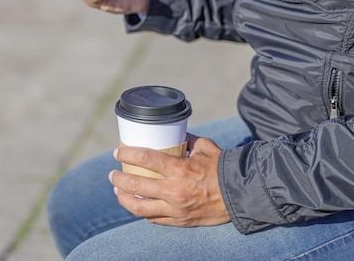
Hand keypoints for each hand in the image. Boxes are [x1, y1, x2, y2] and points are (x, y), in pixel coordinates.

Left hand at [108, 134, 230, 226]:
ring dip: (124, 198)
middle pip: (135, 184)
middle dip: (118, 178)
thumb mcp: (205, 147)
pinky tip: (136, 205)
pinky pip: (154, 218)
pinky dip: (142, 211)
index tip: (116, 152)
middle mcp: (173, 190)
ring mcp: (175, 208)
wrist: (241, 195)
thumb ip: (187, 140)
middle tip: (112, 173)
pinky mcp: (180, 221)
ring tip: (117, 191)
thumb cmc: (223, 168)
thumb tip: (174, 132)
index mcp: (178, 169)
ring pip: (139, 206)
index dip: (126, 153)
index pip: (144, 158)